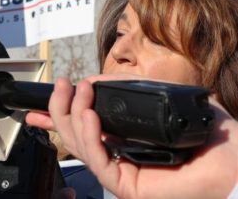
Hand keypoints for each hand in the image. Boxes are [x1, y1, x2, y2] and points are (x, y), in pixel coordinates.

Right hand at [26, 76, 237, 198]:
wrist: (233, 158)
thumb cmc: (207, 134)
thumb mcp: (162, 97)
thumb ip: (133, 87)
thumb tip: (99, 79)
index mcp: (120, 139)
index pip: (80, 127)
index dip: (57, 114)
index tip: (46, 95)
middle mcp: (115, 156)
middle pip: (71, 135)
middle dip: (58, 108)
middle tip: (61, 84)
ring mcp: (118, 171)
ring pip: (78, 146)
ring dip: (73, 114)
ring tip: (81, 92)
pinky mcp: (125, 185)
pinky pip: (96, 160)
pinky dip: (88, 135)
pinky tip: (90, 115)